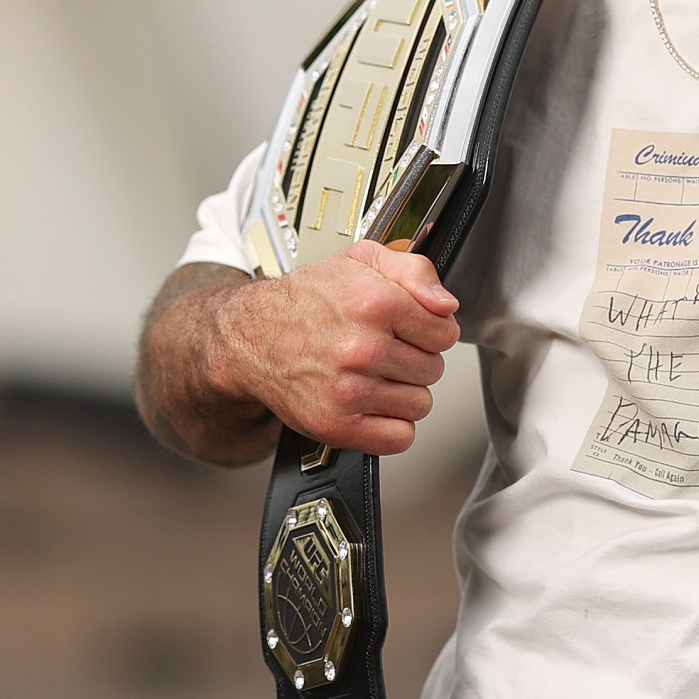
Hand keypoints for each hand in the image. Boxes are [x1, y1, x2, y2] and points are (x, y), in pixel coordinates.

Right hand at [204, 240, 459, 453]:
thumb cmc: (308, 300)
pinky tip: (372, 404)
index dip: (432, 331)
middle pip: (433, 370)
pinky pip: (398, 438)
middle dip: (415, 360)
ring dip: (403, 393)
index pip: (445, 333)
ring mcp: (349, 390)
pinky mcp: (336, 425)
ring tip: (375, 377)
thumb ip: (415, 270)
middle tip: (386, 351)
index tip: (413, 331)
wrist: (252, 336)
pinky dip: (391, 426)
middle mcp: (363, 348)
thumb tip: (446, 305)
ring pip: (419, 405)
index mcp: (376, 304)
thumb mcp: (361, 260)